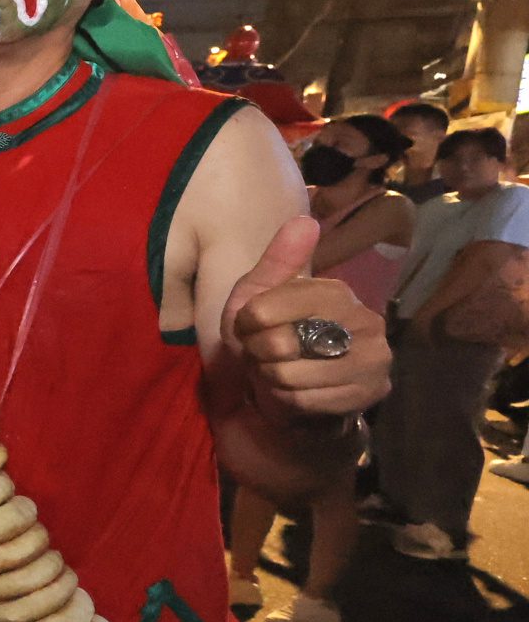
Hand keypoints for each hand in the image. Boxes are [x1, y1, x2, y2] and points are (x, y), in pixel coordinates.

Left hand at [224, 217, 392, 418]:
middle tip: (266, 353)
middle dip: (259, 353)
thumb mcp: (259, 294)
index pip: (266, 309)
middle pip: (280, 344)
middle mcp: (365, 321)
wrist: (290, 386)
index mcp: (337, 291)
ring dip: (271, 379)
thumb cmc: (270, 335)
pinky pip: (305, 400)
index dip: (246, 323)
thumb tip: (305, 221)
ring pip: (291, 375)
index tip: (249, 326)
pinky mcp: (372, 393)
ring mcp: (374, 359)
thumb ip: (278, 261)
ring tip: (279, 371)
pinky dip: (288, 400)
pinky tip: (295, 391)